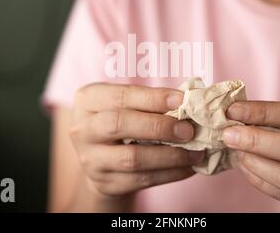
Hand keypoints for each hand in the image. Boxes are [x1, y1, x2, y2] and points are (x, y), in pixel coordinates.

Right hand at [70, 83, 204, 198]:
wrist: (102, 155)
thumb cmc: (121, 118)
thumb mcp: (126, 103)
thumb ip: (150, 101)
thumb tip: (189, 103)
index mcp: (88, 100)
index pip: (120, 96)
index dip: (152, 98)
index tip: (182, 100)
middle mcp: (82, 129)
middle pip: (119, 125)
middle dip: (158, 127)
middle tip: (188, 130)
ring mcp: (91, 159)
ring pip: (133, 158)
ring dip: (170, 156)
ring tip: (196, 152)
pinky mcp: (105, 183)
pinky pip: (142, 180)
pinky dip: (170, 174)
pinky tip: (188, 167)